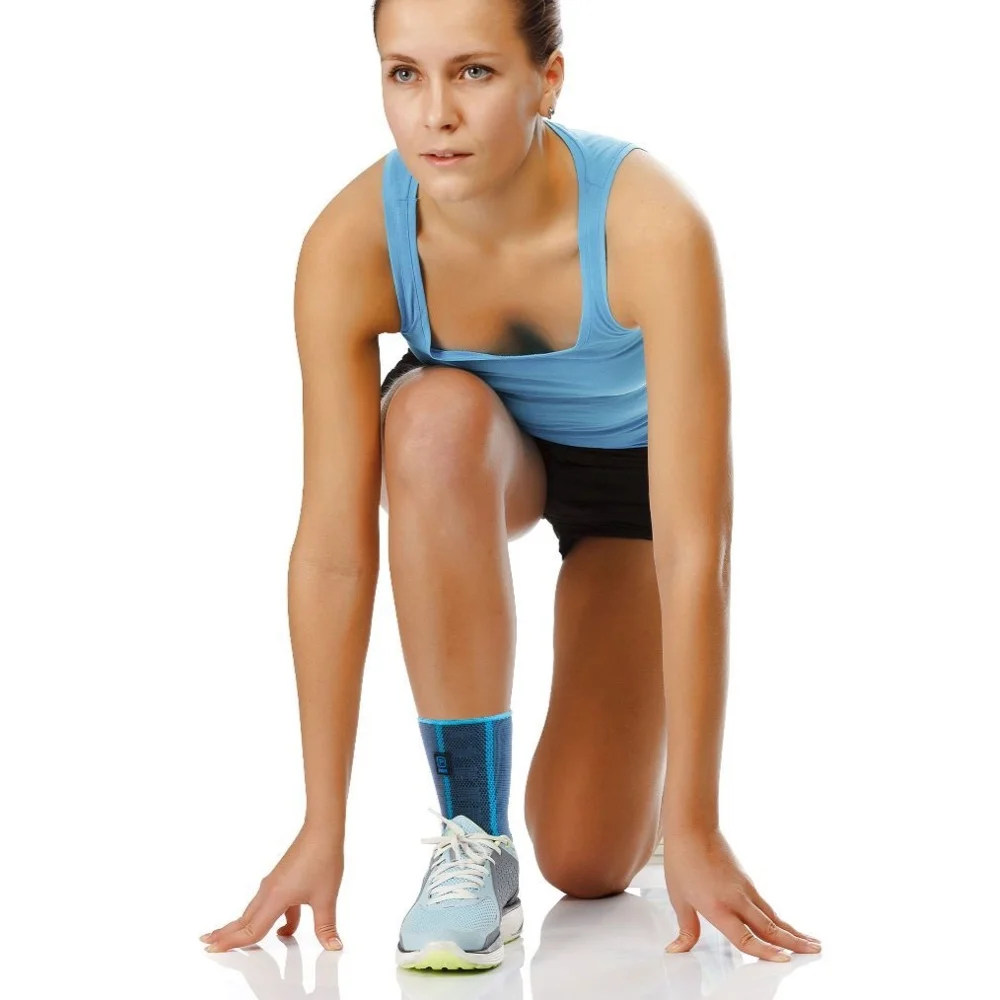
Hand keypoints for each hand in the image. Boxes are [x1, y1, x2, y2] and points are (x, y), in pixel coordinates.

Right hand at [199, 822, 344, 952]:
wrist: (323, 830)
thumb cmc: (323, 858)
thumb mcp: (326, 898)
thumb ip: (326, 926)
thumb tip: (333, 946)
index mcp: (276, 897)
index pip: (252, 929)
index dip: (233, 943)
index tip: (213, 950)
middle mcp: (269, 891)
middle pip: (244, 920)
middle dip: (226, 933)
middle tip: (207, 944)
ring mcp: (273, 884)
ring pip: (254, 911)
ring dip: (243, 926)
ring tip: (230, 936)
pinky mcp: (281, 879)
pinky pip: (269, 904)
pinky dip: (268, 918)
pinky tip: (283, 930)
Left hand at [662, 825, 820, 960]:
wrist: (692, 827)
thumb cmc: (682, 859)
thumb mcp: (679, 899)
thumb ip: (686, 930)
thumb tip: (677, 950)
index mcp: (718, 907)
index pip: (745, 938)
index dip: (766, 952)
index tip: (785, 961)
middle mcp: (737, 899)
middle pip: (770, 927)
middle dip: (794, 942)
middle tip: (815, 952)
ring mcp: (745, 889)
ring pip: (772, 916)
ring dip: (792, 931)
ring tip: (812, 943)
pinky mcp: (748, 882)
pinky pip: (766, 906)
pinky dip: (779, 919)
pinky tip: (786, 927)